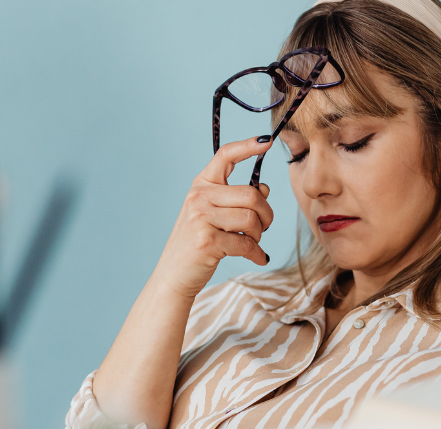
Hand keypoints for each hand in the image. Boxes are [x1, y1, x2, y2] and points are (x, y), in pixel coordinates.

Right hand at [153, 136, 275, 298]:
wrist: (173, 275)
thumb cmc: (198, 243)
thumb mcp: (213, 215)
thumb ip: (237, 199)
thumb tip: (265, 188)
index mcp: (200, 185)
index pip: (225, 155)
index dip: (248, 146)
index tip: (267, 141)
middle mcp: (198, 197)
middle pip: (252, 195)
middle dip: (267, 214)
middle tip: (264, 227)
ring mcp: (201, 218)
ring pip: (252, 219)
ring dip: (260, 234)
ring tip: (254, 242)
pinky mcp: (207, 241)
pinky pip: (247, 243)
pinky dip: (257, 253)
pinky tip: (259, 257)